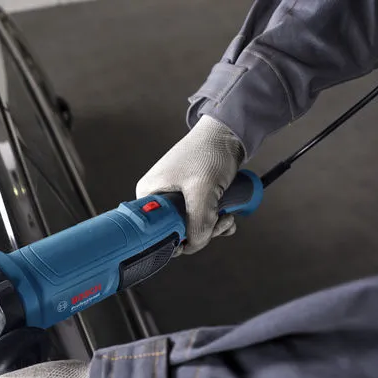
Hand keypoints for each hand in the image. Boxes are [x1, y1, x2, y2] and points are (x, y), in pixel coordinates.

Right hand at [136, 115, 243, 254]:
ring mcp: (176, 200)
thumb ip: (197, 223)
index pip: (156, 233)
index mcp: (149, 197)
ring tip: (226, 216)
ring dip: (213, 228)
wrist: (229, 133)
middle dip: (201, 233)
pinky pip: (202, 221)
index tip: (196, 234)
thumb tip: (195, 245)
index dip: (176, 239)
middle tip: (217, 222)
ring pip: (193, 228)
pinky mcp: (193, 199)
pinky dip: (217, 223)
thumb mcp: (202, 191)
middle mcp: (159, 200)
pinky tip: (228, 216)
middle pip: (176, 232)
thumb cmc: (209, 152)